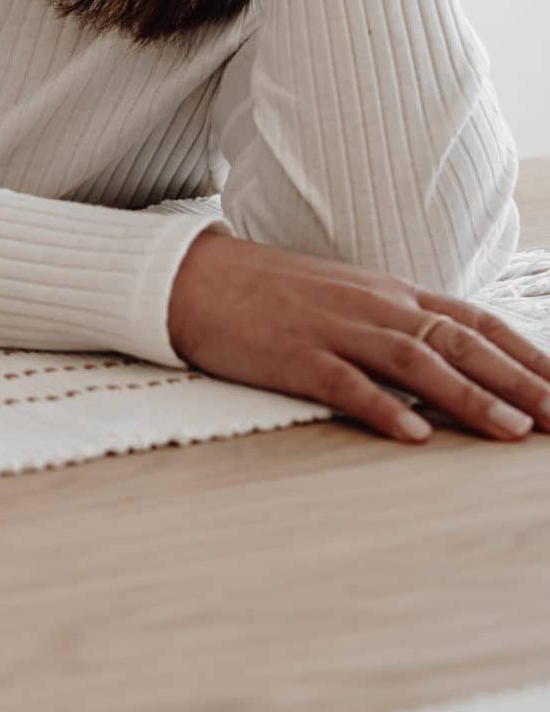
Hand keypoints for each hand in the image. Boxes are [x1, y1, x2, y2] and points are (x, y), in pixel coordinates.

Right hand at [167, 226, 549, 443]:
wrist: (194, 277)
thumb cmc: (271, 294)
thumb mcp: (346, 299)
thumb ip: (397, 324)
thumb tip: (451, 361)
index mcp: (391, 292)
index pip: (476, 322)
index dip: (529, 356)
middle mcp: (374, 306)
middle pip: (461, 343)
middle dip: (521, 383)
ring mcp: (334, 328)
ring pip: (416, 361)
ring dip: (469, 398)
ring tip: (513, 431)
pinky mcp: (293, 354)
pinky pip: (344, 382)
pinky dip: (381, 408)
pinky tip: (412, 435)